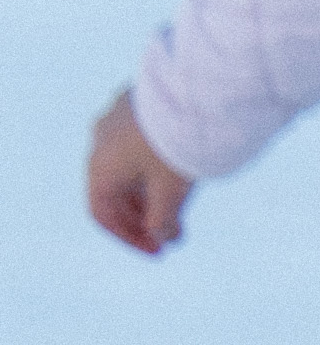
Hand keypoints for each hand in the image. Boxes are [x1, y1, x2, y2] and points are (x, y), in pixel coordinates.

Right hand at [85, 89, 190, 255]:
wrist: (197, 91)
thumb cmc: (179, 143)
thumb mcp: (171, 189)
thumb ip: (163, 219)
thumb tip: (164, 238)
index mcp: (99, 166)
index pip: (102, 213)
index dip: (129, 237)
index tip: (159, 252)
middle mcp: (100, 141)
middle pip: (115, 190)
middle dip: (143, 217)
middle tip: (172, 235)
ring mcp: (116, 119)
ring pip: (128, 166)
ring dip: (152, 192)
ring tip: (181, 210)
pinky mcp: (137, 104)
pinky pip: (140, 145)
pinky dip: (156, 167)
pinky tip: (184, 175)